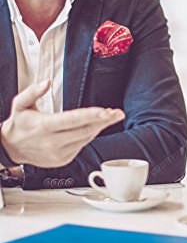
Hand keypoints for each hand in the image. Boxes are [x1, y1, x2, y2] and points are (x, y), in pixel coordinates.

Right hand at [0, 80, 124, 167]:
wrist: (10, 149)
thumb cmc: (19, 124)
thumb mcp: (20, 104)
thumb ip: (32, 92)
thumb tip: (46, 82)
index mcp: (44, 127)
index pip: (73, 120)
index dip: (92, 115)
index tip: (107, 111)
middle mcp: (52, 142)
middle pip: (85, 130)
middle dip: (104, 121)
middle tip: (118, 113)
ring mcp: (59, 154)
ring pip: (86, 138)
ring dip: (99, 127)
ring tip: (111, 116)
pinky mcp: (63, 160)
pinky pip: (82, 145)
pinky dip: (90, 135)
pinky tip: (95, 126)